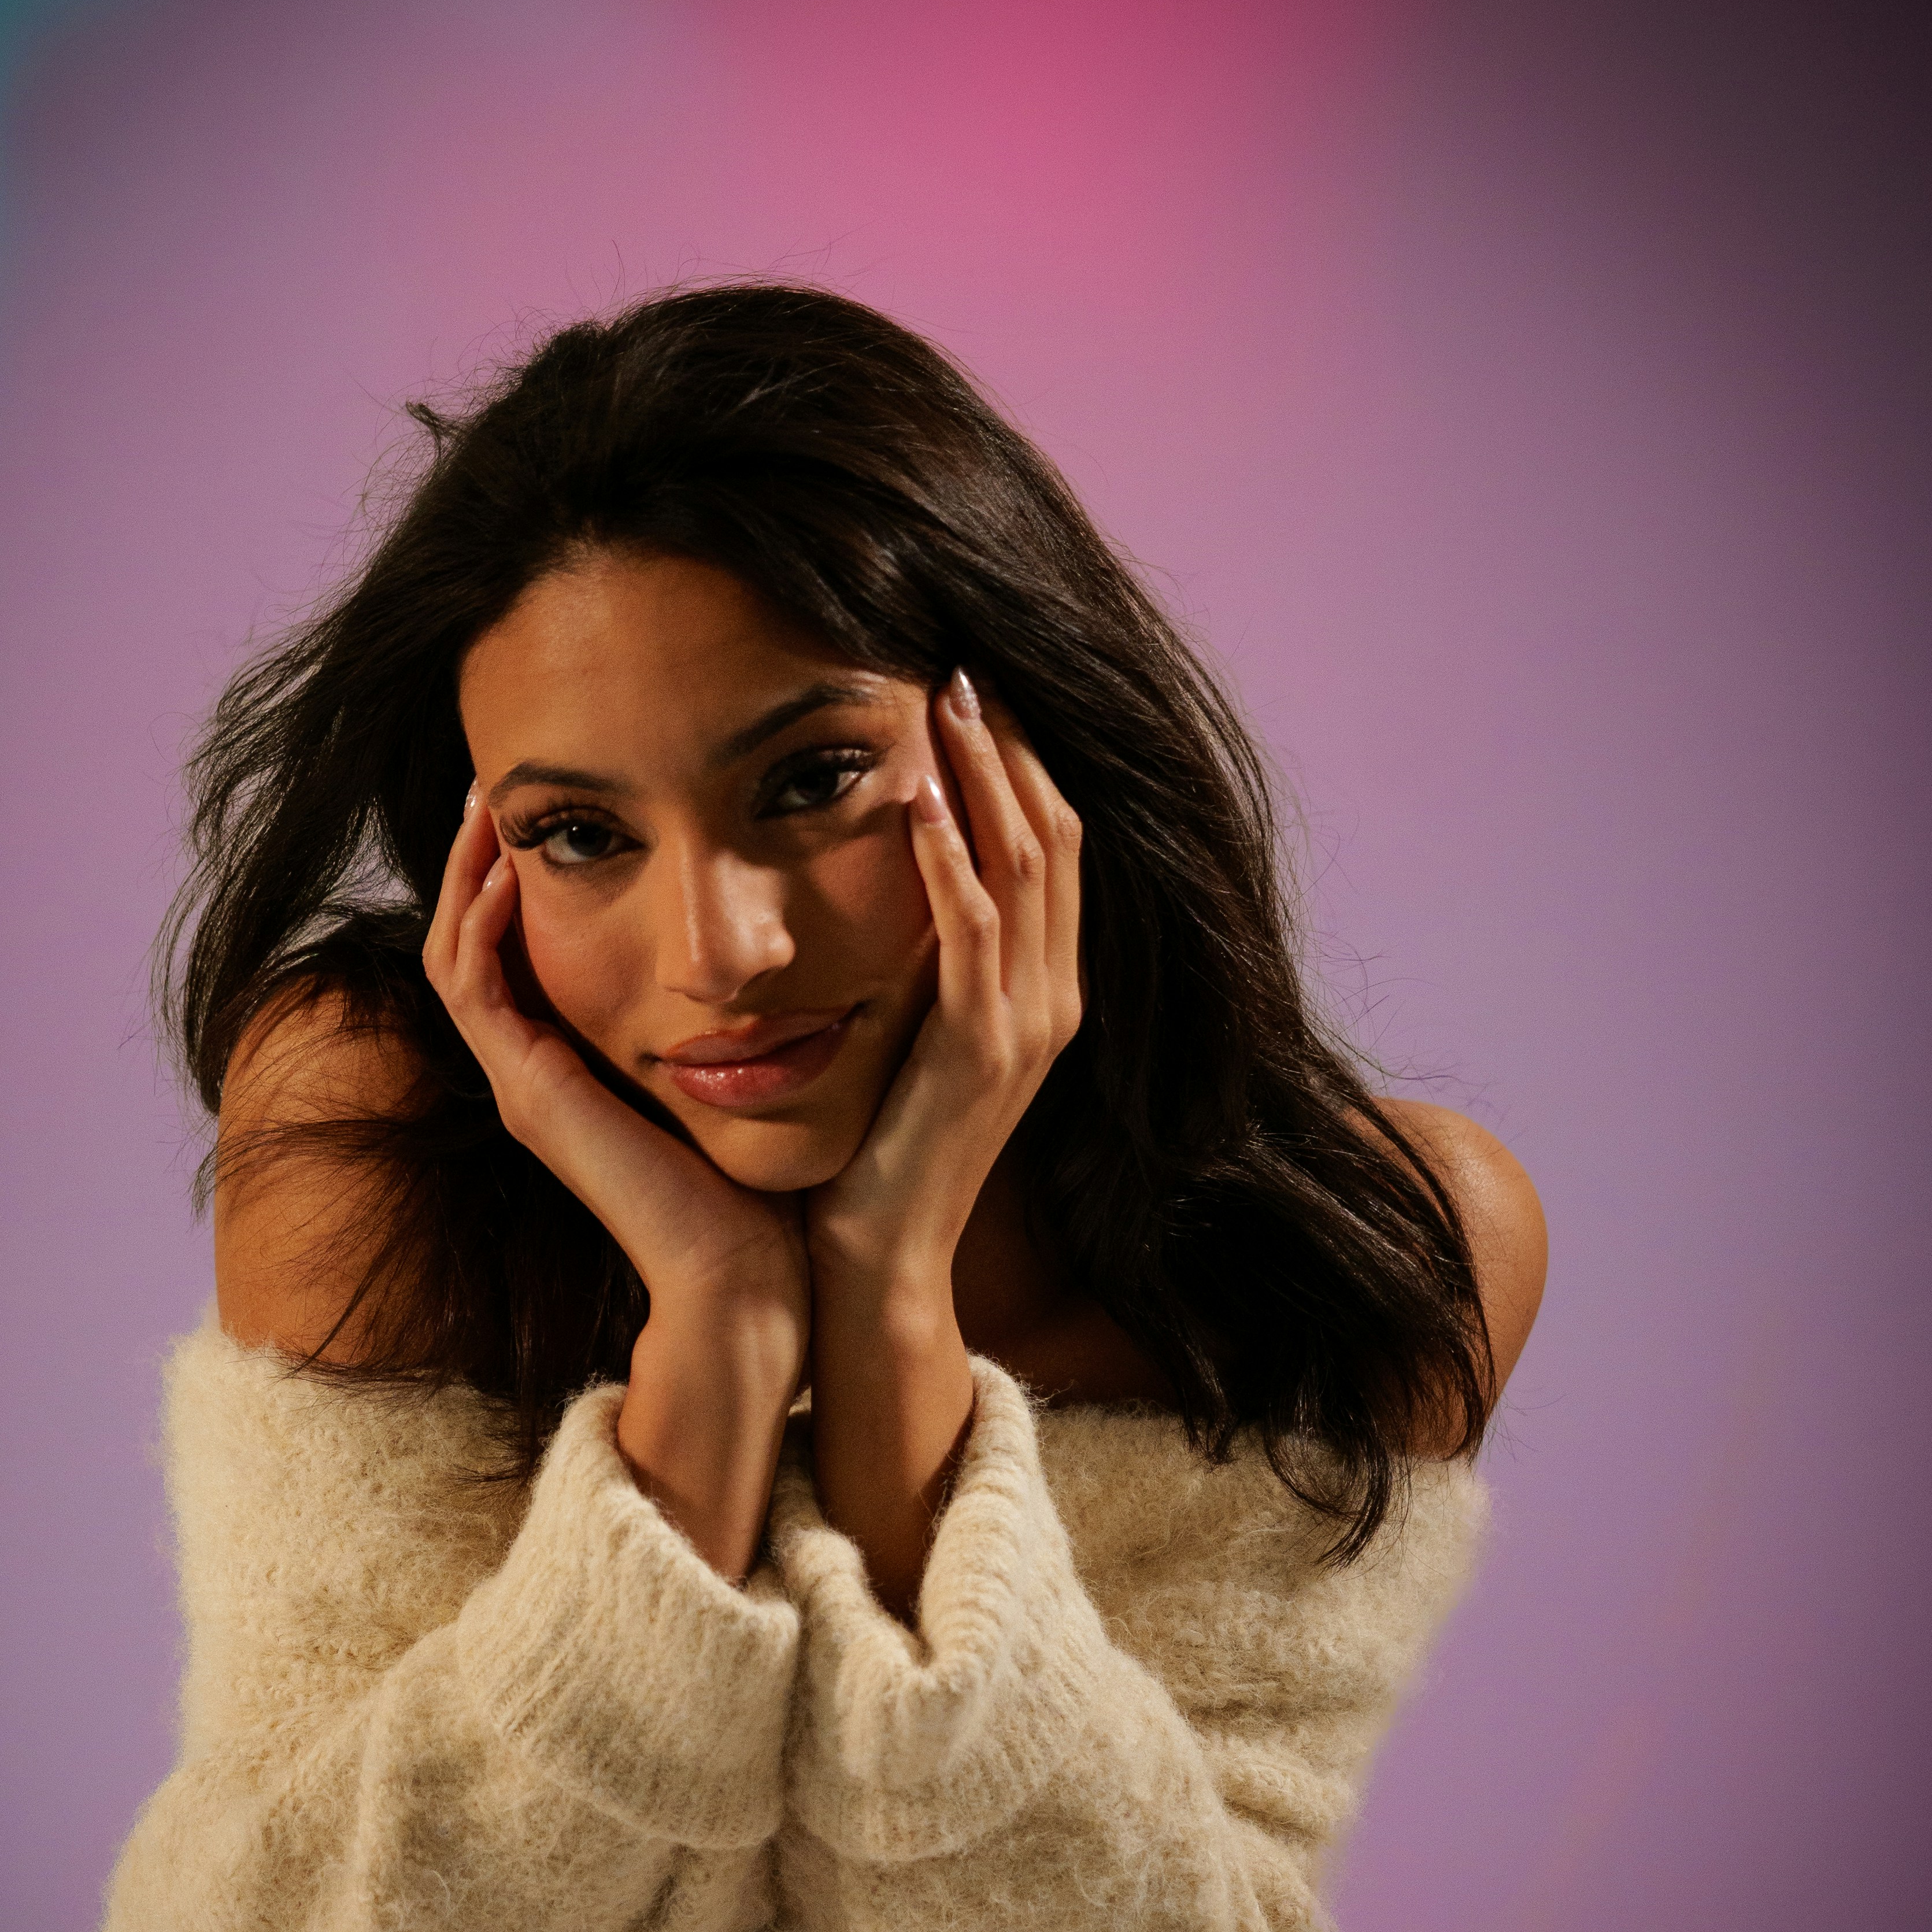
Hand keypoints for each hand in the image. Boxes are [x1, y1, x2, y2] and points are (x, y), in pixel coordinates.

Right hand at [424, 790, 810, 1344]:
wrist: (745, 1277)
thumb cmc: (760, 1189)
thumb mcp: (737, 1075)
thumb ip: (729, 1017)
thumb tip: (773, 943)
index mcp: (574, 1070)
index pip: (516, 954)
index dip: (515, 881)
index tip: (545, 810)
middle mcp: (533, 1076)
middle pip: (471, 944)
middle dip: (476, 862)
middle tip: (493, 786)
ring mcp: (521, 1088)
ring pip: (455, 955)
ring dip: (465, 876)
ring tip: (486, 805)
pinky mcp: (526, 1097)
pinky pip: (475, 991)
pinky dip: (481, 924)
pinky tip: (508, 869)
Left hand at [799, 677, 1081, 1619]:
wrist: (875, 1263)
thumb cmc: (878, 1154)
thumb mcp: (913, 1041)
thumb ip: (928, 970)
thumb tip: (902, 883)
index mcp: (1043, 998)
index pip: (1055, 853)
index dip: (1022, 768)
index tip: (976, 695)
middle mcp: (1053, 1006)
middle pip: (1056, 841)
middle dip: (1011, 749)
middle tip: (961, 668)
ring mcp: (1026, 1032)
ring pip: (1027, 870)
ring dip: (984, 778)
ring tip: (942, 702)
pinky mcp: (980, 1055)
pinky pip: (971, 933)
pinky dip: (948, 860)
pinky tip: (913, 799)